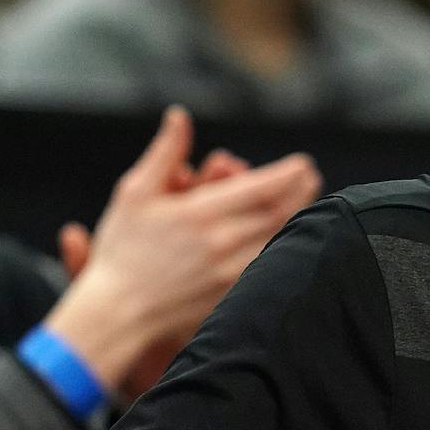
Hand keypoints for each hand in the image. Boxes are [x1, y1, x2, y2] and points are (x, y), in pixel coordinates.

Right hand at [48, 107, 318, 394]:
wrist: (118, 313)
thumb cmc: (122, 250)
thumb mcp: (135, 193)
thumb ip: (165, 153)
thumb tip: (179, 116)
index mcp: (200, 215)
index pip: (259, 189)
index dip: (286, 174)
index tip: (303, 163)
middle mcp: (221, 243)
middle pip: (277, 213)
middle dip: (300, 193)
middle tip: (311, 178)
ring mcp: (229, 273)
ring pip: (278, 240)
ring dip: (297, 218)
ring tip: (307, 202)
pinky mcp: (230, 296)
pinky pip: (267, 267)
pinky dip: (283, 247)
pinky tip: (289, 239)